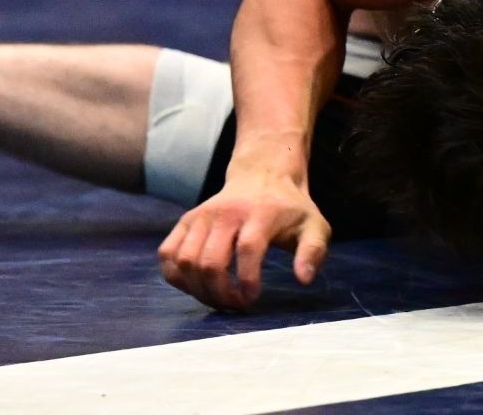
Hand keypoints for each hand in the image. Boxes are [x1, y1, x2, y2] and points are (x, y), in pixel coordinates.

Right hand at [158, 167, 331, 311]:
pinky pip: (167, 254)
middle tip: (235, 305)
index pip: (247, 248)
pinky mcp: (186, 220)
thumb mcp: (315, 226)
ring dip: (199, 290)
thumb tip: (304, 279)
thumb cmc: (290, 209)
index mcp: (260, 213)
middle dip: (220, 293)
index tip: (251, 299)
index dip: (247, 279)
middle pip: (210, 260)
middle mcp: (226, 212)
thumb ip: (313, 251)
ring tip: (218, 299)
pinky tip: (197, 285)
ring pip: (186, 261)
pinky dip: (176, 277)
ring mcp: (202, 215)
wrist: (262, 177)